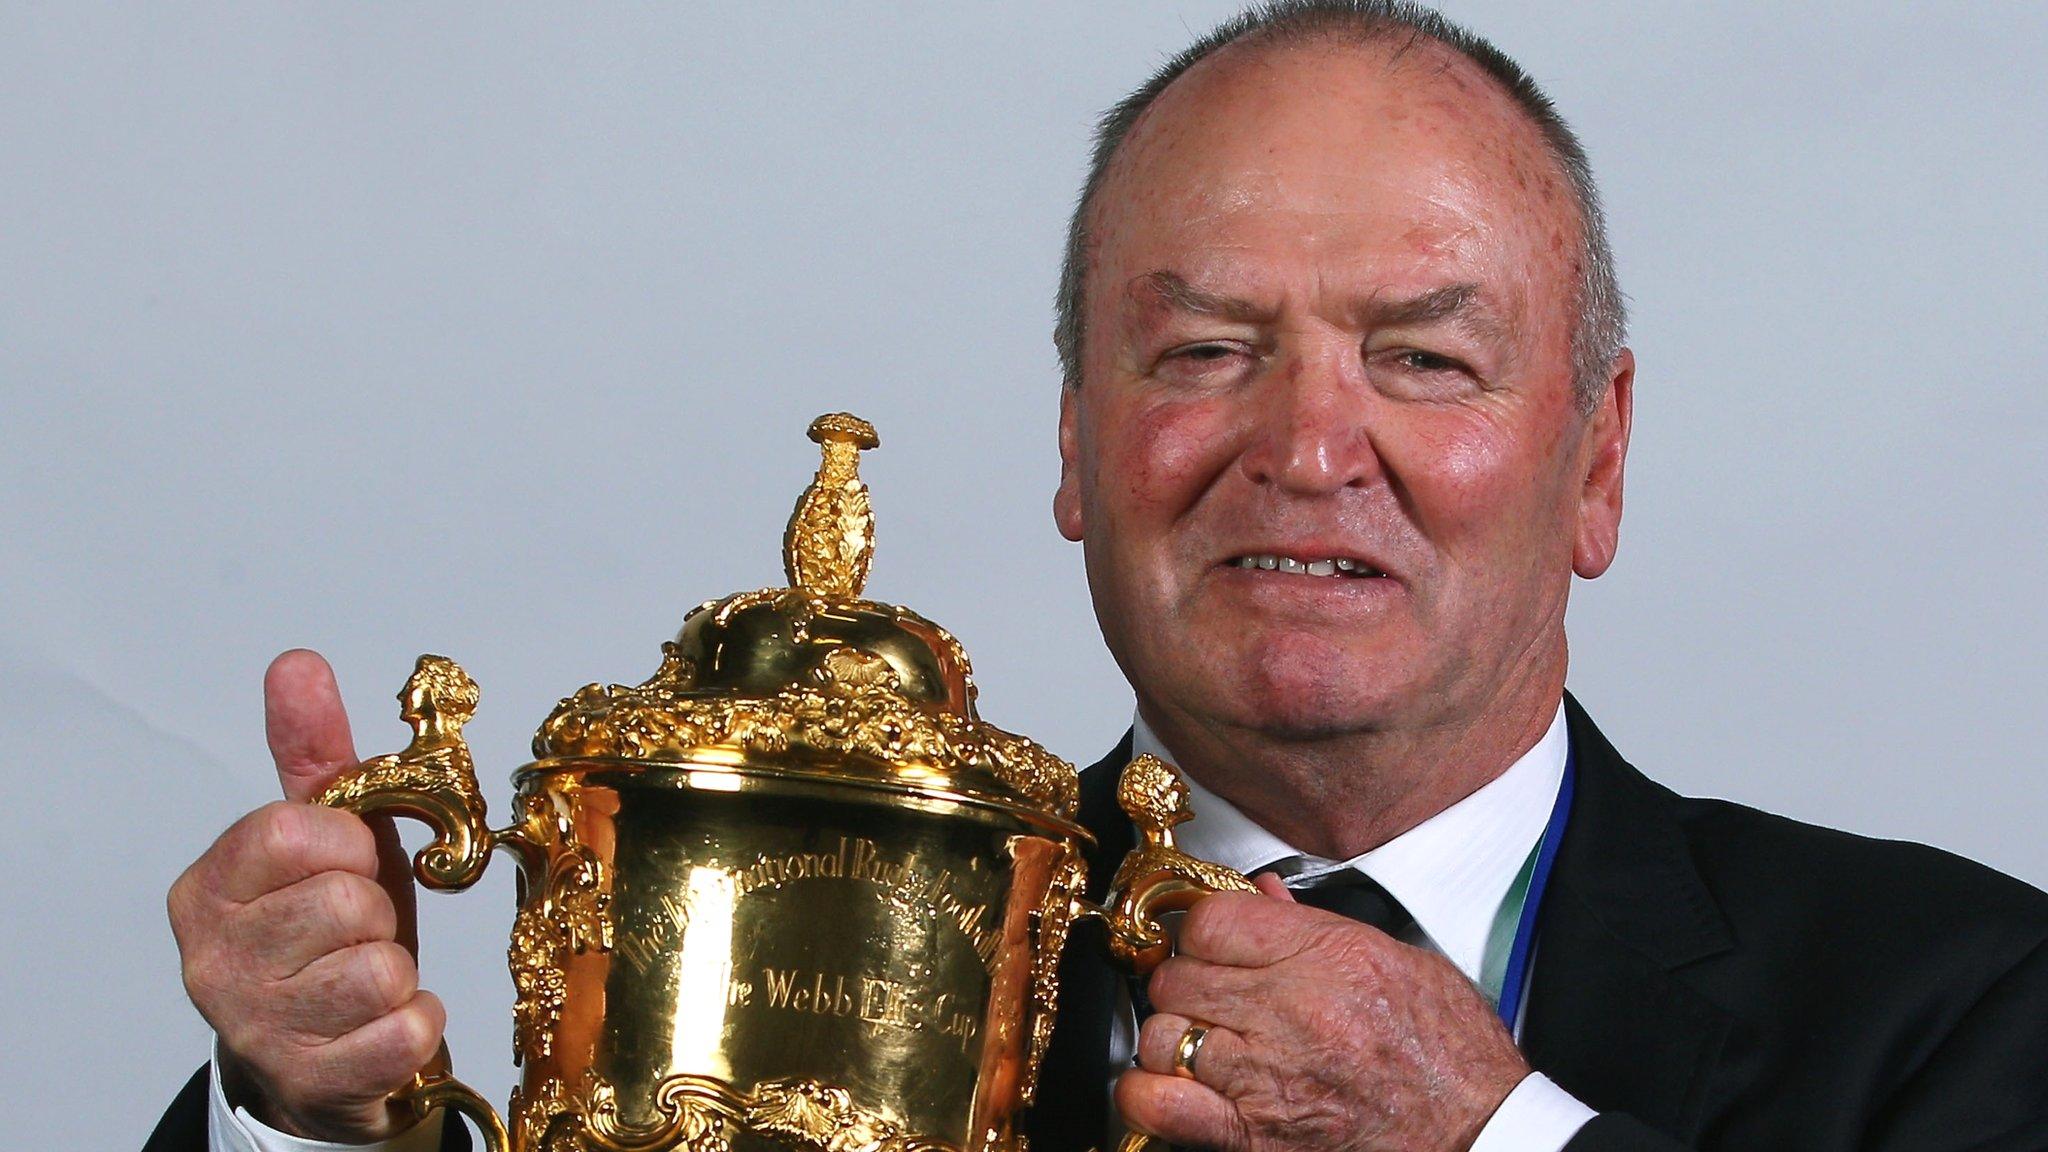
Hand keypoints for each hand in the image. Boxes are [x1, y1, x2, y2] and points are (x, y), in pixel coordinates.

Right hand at [168, 650, 444, 1141]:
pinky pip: (403, 1030)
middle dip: (376, 910)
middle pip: (345, 901)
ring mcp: (256, 1028)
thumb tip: (297, 664)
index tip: (348, 861)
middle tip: (360, 929)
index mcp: (206, 889)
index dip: (347, 843)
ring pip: (378, 967)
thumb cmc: (327, 932)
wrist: (320, 1054)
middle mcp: (213, 962)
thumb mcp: (326, 838)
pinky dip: (415, 1023)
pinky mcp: (312, 1081)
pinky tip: (385, 1023)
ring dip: (396, 968)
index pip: (294, 833)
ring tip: (368, 976)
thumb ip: (312, 754)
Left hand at [1117, 877, 1528, 1151]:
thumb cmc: (1451, 1056)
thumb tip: (1262, 897)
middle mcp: (1290, 1011)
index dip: (1204, 931)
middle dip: (1186, 982)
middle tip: (1210, 995)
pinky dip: (1149, 1094)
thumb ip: (1319, 926)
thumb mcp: (1400, 961)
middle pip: (1179, 975)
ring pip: (1164, 1034)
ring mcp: (1267, 1076)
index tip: (1214, 945)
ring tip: (1199, 1042)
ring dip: (1173, 1036)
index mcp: (1326, 956)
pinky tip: (1168, 1086)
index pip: (1211, 920)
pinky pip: (1162, 1105)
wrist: (1480, 1133)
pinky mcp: (1257, 1135)